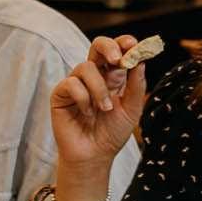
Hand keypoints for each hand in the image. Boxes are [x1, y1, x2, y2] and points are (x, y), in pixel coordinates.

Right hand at [48, 36, 154, 171]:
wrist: (95, 156)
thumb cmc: (112, 134)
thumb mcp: (132, 110)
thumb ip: (137, 86)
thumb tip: (140, 61)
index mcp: (113, 77)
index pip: (118, 51)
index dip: (124, 44)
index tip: (133, 45)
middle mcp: (95, 76)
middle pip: (97, 46)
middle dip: (108, 47)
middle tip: (117, 59)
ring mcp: (77, 84)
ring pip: (85, 67)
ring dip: (99, 88)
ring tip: (105, 109)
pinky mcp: (61, 94)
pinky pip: (71, 84)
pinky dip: (83, 98)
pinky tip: (86, 114)